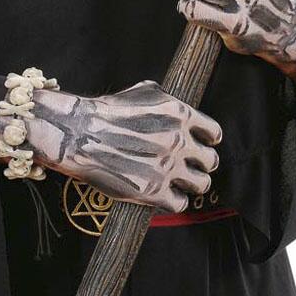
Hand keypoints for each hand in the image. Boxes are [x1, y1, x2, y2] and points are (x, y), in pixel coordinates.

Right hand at [1, 81, 221, 213]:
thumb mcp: (144, 92)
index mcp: (181, 115)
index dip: (208, 141)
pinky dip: (174, 201)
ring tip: (179, 184)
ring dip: (191, 185)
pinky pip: (180, 203)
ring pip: (201, 185)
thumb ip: (170, 102)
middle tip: (189, 167)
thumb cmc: (108, 110)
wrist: (80, 134)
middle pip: (211, 162)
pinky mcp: (154, 192)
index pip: (214, 134)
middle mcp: (179, 142)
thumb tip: (182, 112)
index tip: (201, 146)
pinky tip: (163, 195)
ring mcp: (168, 168)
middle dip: (201, 164)